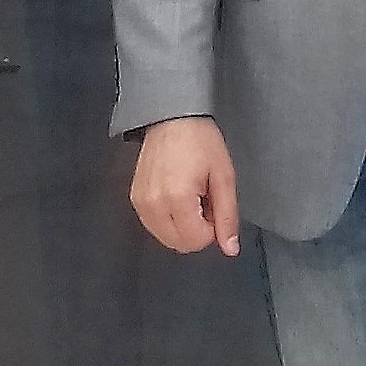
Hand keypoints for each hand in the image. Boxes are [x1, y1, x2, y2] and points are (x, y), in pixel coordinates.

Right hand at [130, 117, 239, 255]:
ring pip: (166, 238)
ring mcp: (141, 202)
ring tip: (190, 196)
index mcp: (176, 199)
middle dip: (197, 229)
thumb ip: (228, 216)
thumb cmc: (199, 140)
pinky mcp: (135, 199)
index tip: (213, 205)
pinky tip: (177, 196)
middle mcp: (154, 204)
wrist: (172, 117)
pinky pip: (154, 225)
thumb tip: (230, 247)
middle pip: (179, 244)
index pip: (196, 240)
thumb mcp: (224, 177)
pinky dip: (169, 219)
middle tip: (203, 200)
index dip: (212, 228)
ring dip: (182, 225)